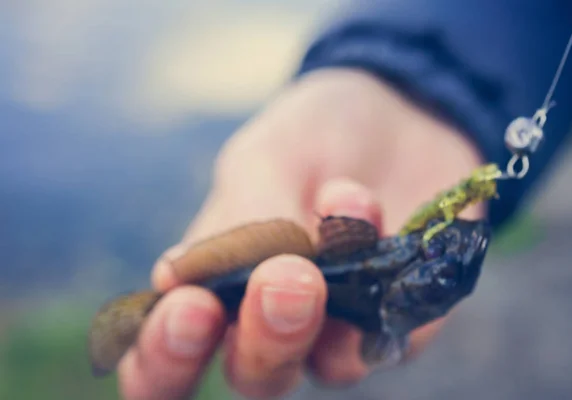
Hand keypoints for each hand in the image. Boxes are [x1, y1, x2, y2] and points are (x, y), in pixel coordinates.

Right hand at [117, 68, 484, 399]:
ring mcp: (338, 328)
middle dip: (264, 337)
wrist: (396, 114)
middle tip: (281, 278)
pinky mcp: (399, 319)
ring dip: (335, 307)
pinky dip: (389, 284)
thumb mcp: (265, 159)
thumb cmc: (312, 136)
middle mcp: (271, 324)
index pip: (166, 362)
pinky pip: (396, 333)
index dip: (165, 357)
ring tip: (344, 213)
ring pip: (328, 368)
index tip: (188, 306)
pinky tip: (383, 224)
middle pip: (254, 376)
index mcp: (213, 290)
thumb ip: (239, 220)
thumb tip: (175, 278)